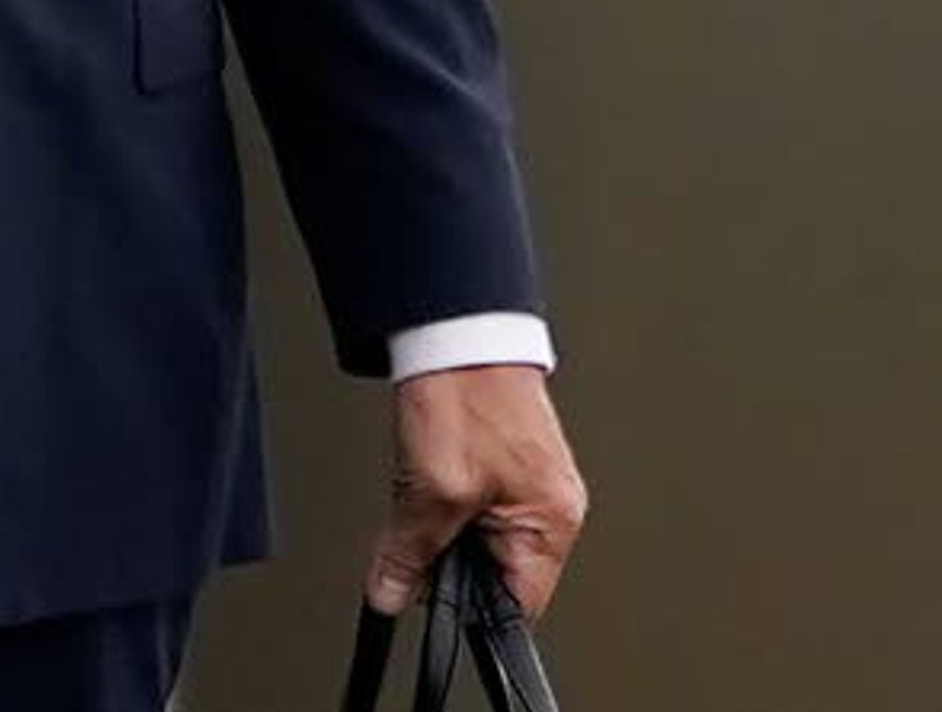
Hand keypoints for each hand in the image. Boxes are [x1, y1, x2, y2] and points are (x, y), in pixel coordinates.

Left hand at [368, 365, 585, 622]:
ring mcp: (530, 481)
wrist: (456, 328)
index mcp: (551, 522)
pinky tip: (426, 477)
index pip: (516, 607)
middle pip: (495, 574)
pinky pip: (472, 504)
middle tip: (414, 541)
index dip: (469, 612)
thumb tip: (391, 593)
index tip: (429, 603)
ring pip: (477, 538)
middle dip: (449, 565)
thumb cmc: (464, 393)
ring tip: (422, 493)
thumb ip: (410, 551)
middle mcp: (550, 505)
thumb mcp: (430, 488)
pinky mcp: (506, 459)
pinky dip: (444, 501)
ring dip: (442, 530)